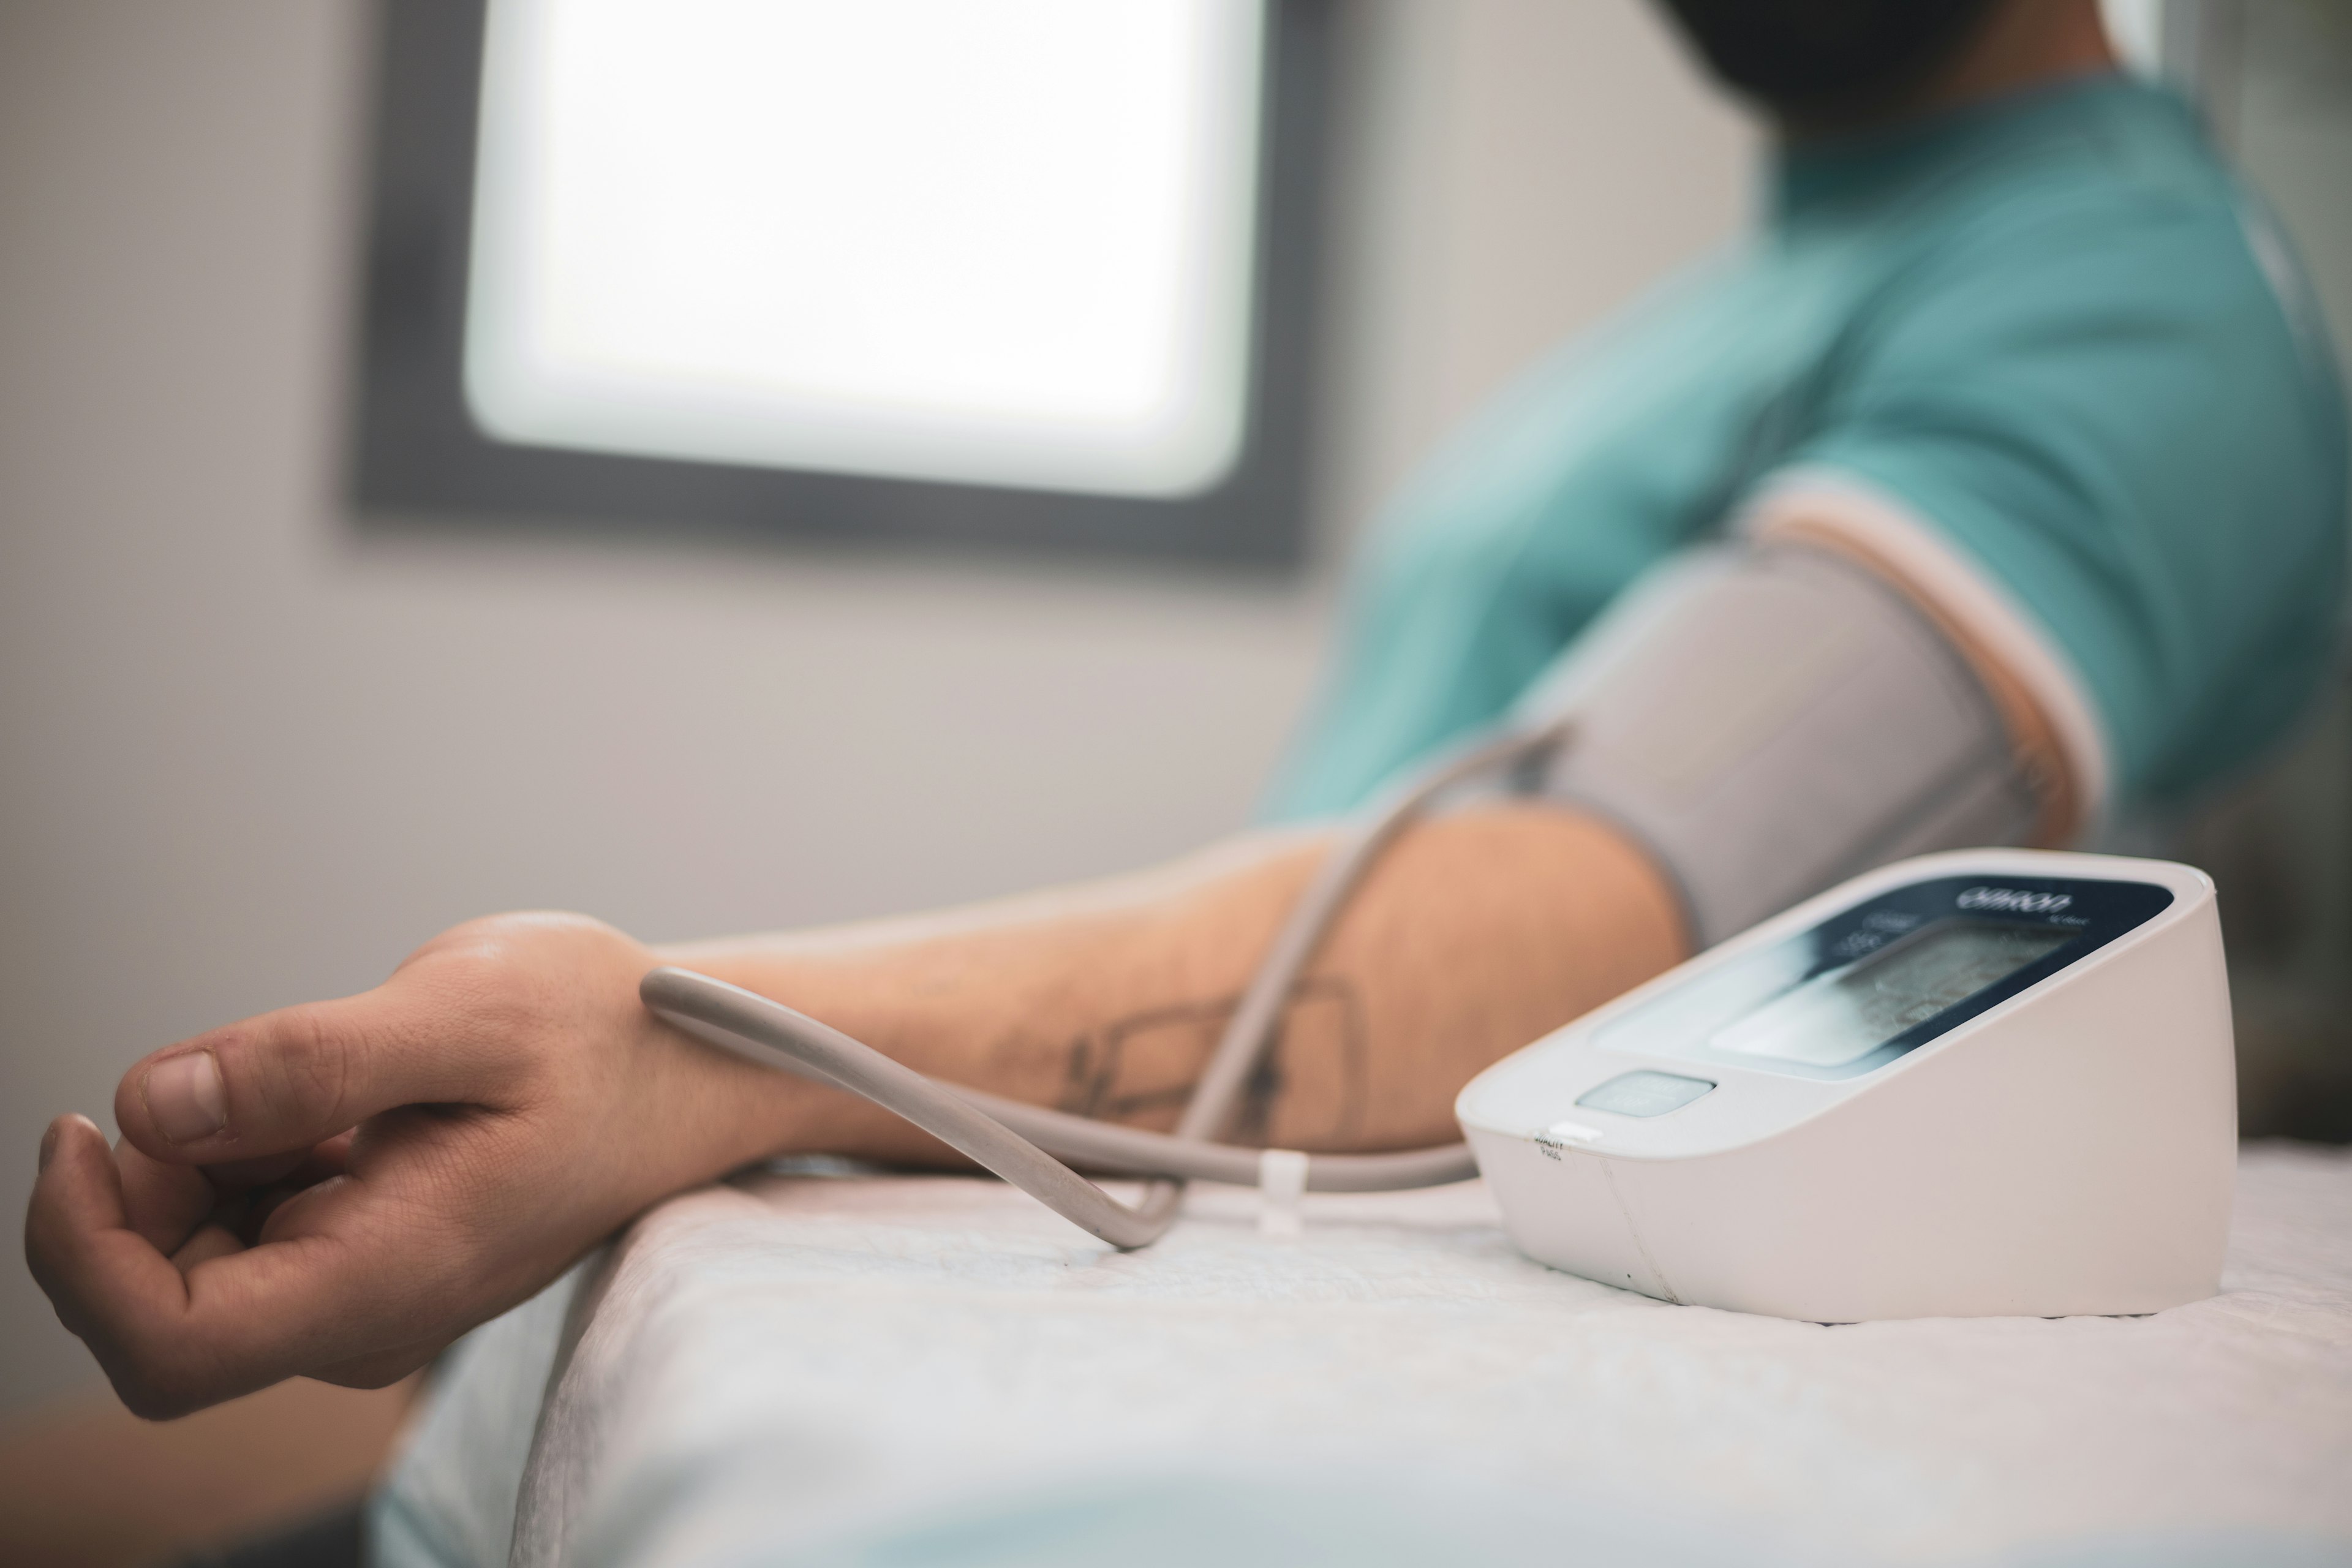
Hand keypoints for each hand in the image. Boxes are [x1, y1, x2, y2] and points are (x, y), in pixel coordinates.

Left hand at [24, 913, 789, 1417]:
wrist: (705, 1063)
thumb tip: (152, 1103)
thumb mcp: (471, 1011)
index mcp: (390, 1277)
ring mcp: (367, 1298)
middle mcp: (368, 1318)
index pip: (164, 1341)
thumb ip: (311, 1063)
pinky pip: (244, 1234)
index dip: (80, 1246)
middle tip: (226, 1070)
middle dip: (141, 1187)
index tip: (85, 1126)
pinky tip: (334, 1098)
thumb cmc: (613, 1033)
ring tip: (320, 1074)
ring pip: (194, 1265)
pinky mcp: (367, 1261)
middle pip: (159, 1307)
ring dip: (201, 1162)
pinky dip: (242, 1156)